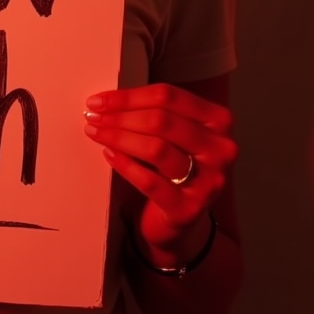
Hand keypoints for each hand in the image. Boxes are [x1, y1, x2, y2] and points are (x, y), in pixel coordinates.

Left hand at [84, 83, 236, 257]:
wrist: (182, 217)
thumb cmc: (173, 165)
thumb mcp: (173, 134)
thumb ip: (152, 113)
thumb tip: (106, 101)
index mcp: (217, 120)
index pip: (168, 97)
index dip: (128, 96)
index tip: (99, 100)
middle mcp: (220, 148)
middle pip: (161, 120)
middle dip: (120, 117)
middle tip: (92, 117)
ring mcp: (208, 180)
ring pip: (156, 148)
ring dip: (119, 137)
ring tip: (96, 133)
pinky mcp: (188, 208)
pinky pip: (150, 181)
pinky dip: (125, 165)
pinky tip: (109, 155)